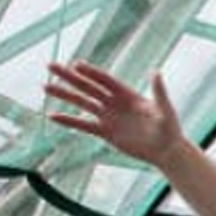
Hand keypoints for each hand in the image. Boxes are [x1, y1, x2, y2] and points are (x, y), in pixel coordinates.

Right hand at [45, 60, 183, 166]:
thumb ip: (159, 92)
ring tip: (45, 87)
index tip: (76, 65)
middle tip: (50, 66)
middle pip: (88, 87)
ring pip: (82, 103)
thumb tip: (156, 71)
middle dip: (69, 77)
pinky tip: (52, 116)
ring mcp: (108, 117)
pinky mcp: (105, 132)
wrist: (167, 151)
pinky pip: (84, 125)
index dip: (91, 73)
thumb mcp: (165, 111)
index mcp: (127, 94)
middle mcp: (114, 102)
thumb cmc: (170, 129)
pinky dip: (69, 121)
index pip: (105, 80)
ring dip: (64, 95)